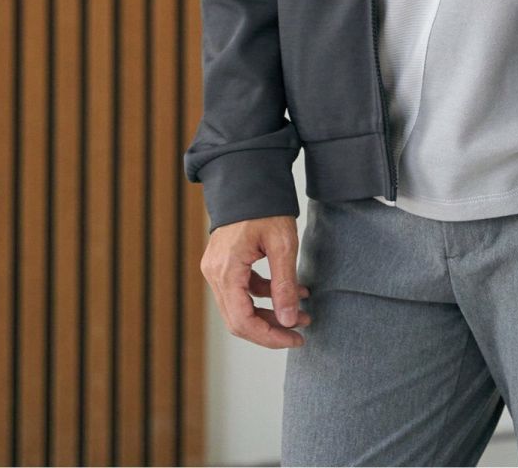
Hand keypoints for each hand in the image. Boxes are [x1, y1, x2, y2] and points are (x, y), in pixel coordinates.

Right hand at [201, 215, 311, 348]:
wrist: (249, 177)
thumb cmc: (265, 204)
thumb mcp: (282, 243)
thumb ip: (285, 284)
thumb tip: (288, 321)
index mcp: (225, 269)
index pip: (242, 321)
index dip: (269, 337)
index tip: (295, 339)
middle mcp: (214, 273)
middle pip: (239, 319)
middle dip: (272, 328)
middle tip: (301, 331)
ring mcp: (216, 268)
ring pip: (241, 307)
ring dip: (271, 313)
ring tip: (302, 313)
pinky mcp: (223, 263)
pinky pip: (242, 290)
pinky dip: (266, 295)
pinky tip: (293, 290)